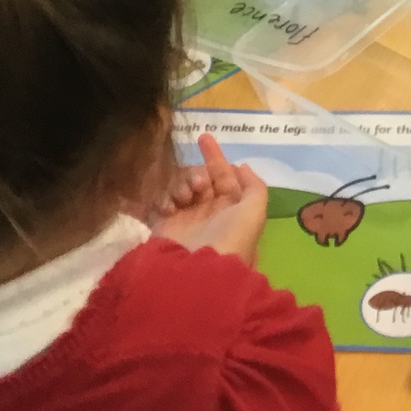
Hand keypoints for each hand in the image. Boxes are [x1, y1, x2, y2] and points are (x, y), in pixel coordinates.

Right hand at [154, 134, 268, 264]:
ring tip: (181, 199)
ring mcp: (183, 218)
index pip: (223, 175)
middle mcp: (207, 211)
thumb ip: (254, 186)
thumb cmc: (230, 238)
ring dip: (180, 185)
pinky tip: (165, 206)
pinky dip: (158, 198)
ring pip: (178, 185)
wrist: (196, 273)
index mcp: (230, 208)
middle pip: (198, 177)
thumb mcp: (254, 211)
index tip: (204, 138)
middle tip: (197, 186)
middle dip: (196, 174)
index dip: (215, 156)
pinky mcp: (161, 226)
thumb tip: (242, 166)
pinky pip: (156, 201)